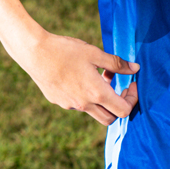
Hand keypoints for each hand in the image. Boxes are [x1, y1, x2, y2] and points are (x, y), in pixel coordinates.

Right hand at [22, 31, 139, 125]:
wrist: (34, 52)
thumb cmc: (65, 50)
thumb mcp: (95, 53)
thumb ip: (117, 63)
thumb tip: (135, 68)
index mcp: (96, 93)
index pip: (124, 111)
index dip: (132, 99)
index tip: (131, 84)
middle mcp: (84, 104)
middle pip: (110, 118)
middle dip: (119, 105)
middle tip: (120, 87)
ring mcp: (69, 105)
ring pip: (93, 111)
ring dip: (101, 99)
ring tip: (99, 75)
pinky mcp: (58, 101)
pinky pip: (77, 104)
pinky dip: (85, 95)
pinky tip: (80, 76)